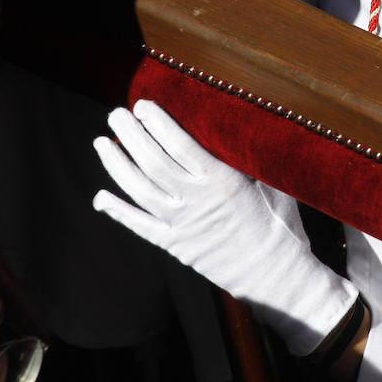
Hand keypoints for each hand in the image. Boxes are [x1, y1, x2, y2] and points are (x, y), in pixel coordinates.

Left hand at [93, 100, 358, 355]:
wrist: (276, 276)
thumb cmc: (281, 225)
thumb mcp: (274, 183)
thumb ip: (250, 159)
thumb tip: (237, 128)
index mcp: (224, 181)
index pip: (180, 145)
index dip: (158, 123)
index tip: (143, 105)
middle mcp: (198, 201)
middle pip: (153, 162)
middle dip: (132, 135)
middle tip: (116, 113)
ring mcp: (182, 225)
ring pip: (140, 190)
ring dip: (117, 165)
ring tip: (102, 142)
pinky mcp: (175, 245)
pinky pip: (139, 225)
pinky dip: (118, 210)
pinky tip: (100, 196)